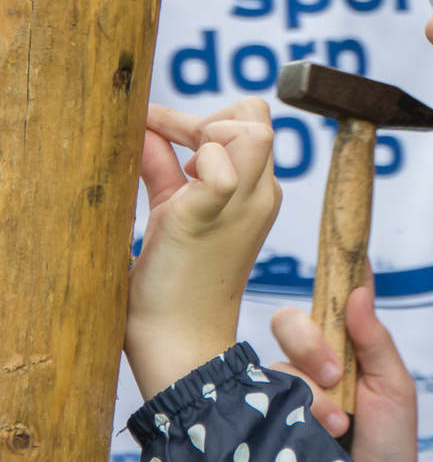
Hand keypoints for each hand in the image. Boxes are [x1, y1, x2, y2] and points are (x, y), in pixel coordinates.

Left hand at [126, 100, 280, 400]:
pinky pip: (219, 168)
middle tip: (176, 154)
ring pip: (252, 129)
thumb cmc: (173, 286)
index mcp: (256, 194)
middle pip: (257, 116)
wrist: (177, 345)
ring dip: (202, 133)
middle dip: (208, 118)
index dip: (209, 119)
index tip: (163, 134)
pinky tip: (175, 188)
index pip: (253, 123)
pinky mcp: (210, 219)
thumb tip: (143, 126)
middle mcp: (260, 196)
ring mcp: (243, 207)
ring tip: (179, 172)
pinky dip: (192, 161)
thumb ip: (163, 166)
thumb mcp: (172, 211)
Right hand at [271, 281, 418, 461]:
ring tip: (340, 424)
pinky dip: (296, 413)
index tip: (346, 263)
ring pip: (279, 365)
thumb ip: (376, 341)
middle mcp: (310, 366)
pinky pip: (265, 400)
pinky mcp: (266, 422)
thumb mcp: (395, 390)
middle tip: (336, 375)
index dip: (336, 276)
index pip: (328, 303)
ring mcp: (286, 394)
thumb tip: (360, 289)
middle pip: (288, 324)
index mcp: (343, 350)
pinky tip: (317, 433)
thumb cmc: (390, 448)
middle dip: (309, 342)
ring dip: (311, 392)